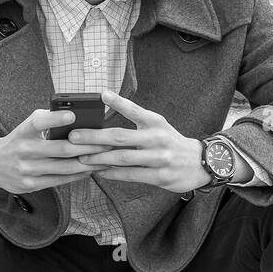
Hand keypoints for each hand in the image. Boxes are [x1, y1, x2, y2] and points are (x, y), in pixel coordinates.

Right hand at [0, 109, 116, 194]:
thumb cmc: (18, 141)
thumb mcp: (26, 128)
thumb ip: (47, 123)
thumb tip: (78, 120)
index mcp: (23, 131)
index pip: (38, 121)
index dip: (55, 119)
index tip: (72, 115)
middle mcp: (24, 150)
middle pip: (62, 149)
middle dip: (88, 147)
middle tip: (107, 142)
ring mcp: (28, 170)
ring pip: (65, 168)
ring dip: (89, 163)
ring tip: (106, 158)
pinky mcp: (31, 185)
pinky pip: (60, 180)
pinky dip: (78, 175)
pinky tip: (91, 170)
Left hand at [69, 89, 207, 193]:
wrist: (199, 163)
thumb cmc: (169, 142)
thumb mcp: (156, 125)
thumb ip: (134, 118)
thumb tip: (104, 112)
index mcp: (155, 122)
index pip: (134, 110)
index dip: (118, 102)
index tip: (101, 95)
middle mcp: (157, 138)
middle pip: (120, 137)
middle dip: (94, 137)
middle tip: (73, 137)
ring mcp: (159, 158)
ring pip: (123, 158)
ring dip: (99, 158)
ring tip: (81, 158)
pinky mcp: (160, 176)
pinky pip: (131, 175)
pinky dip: (113, 173)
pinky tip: (99, 172)